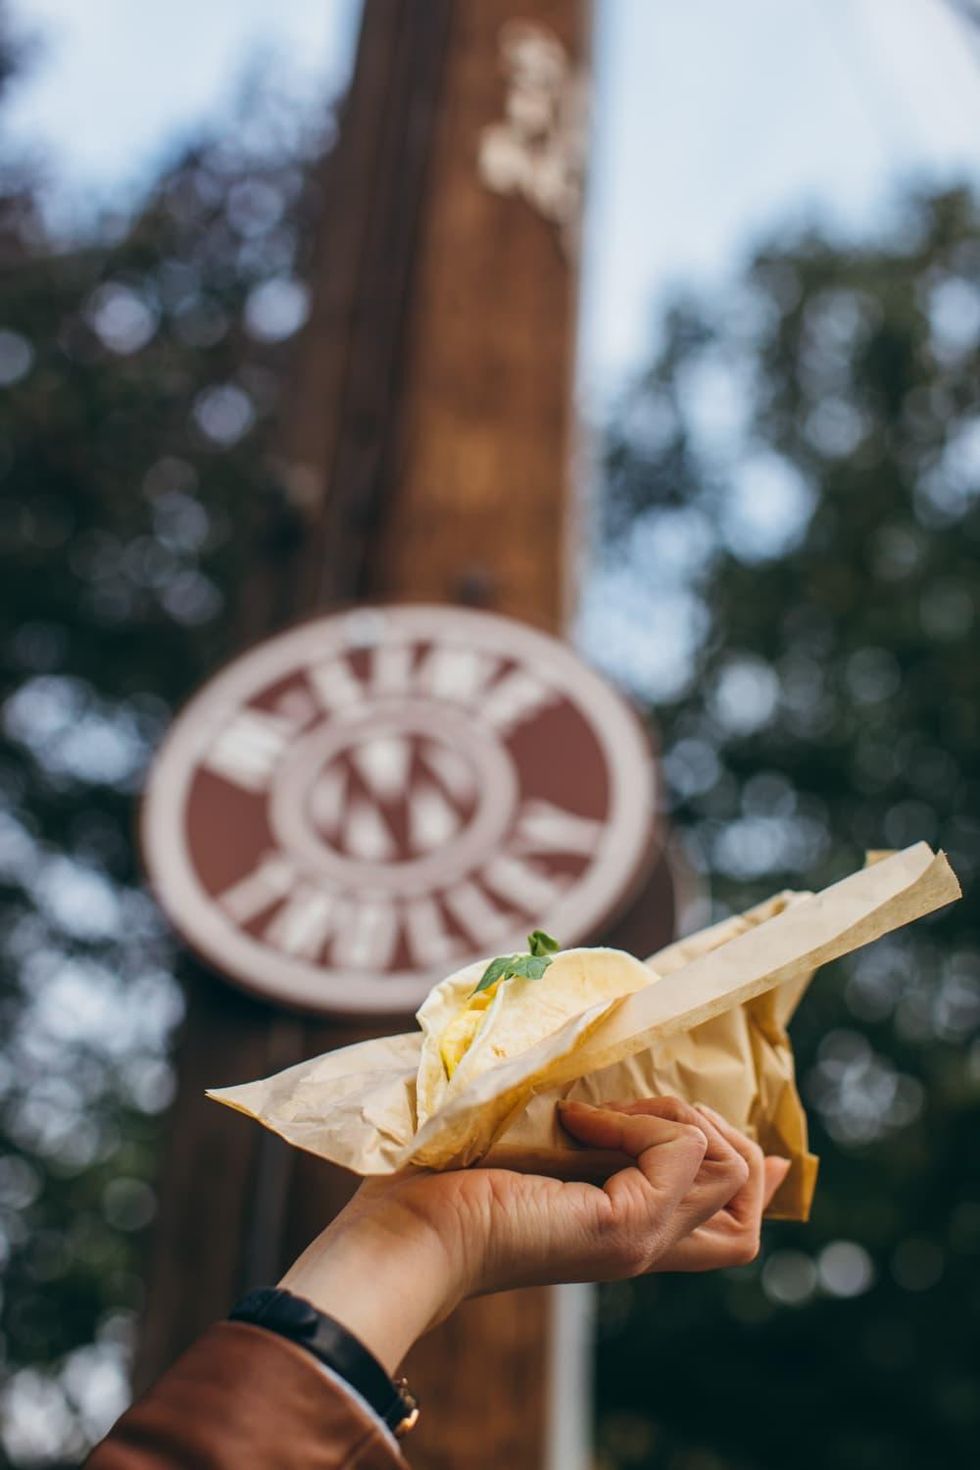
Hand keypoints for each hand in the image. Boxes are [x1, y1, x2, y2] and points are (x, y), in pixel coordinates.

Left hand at [279, 1095, 788, 1372]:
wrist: (410, 1236)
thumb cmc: (449, 1188)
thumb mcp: (539, 1156)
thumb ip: (584, 1137)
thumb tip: (596, 1094)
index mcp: (628, 1234)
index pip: (733, 1229)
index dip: (755, 1181)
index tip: (760, 1151)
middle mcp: (646, 1245)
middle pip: (746, 1199)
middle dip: (717, 1130)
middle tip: (640, 1111)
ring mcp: (641, 1238)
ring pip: (727, 1166)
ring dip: (674, 1116)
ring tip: (602, 1115)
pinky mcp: (623, 1224)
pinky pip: (679, 1149)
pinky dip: (637, 1119)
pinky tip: (577, 1122)